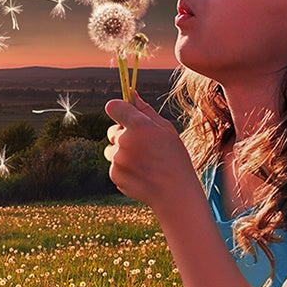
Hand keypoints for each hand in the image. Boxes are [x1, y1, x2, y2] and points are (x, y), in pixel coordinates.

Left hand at [102, 94, 197, 210]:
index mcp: (140, 126)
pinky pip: (114, 166)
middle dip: (123, 136)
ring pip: (112, 150)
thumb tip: (132, 94)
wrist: (175, 192)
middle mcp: (125, 141)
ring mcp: (118, 159)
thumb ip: (146, 112)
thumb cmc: (174, 158)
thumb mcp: (166, 130)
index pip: (113, 107)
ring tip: (143, 162)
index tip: (123, 115)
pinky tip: (141, 174)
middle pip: (112, 131)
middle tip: (143, 146)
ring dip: (122, 154)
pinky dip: (124, 169)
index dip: (117, 110)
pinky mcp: (114, 174)